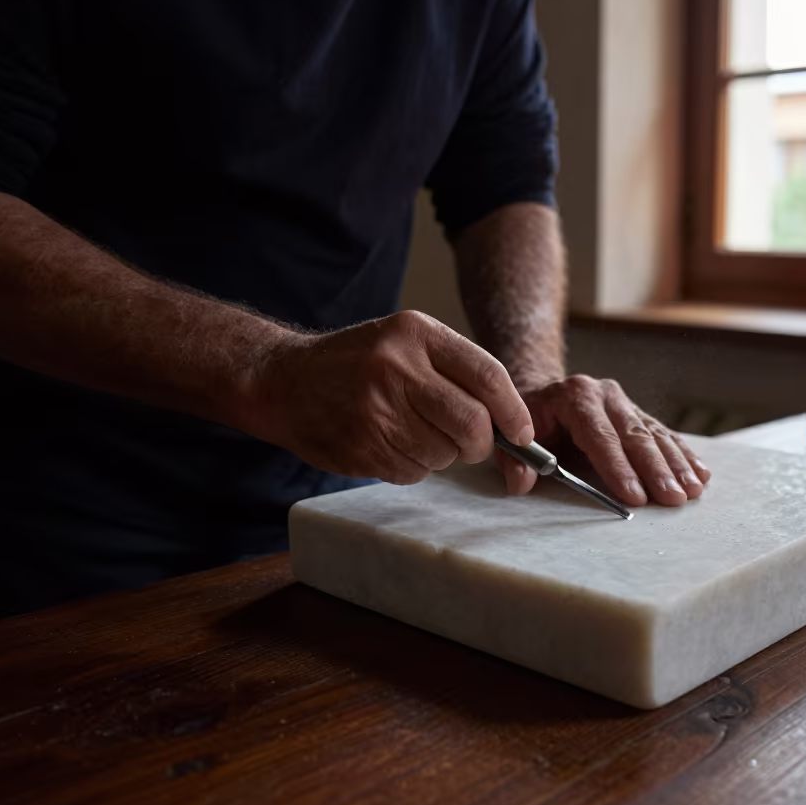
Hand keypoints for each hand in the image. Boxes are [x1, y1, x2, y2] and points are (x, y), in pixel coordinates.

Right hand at [242, 310, 533, 483]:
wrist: (282, 381)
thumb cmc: (356, 363)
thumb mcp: (403, 342)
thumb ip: (454, 370)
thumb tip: (510, 421)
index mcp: (415, 333)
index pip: (487, 376)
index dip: (514, 411)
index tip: (523, 433)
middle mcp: (396, 367)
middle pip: (472, 423)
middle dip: (481, 444)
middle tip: (473, 445)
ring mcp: (376, 409)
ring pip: (444, 454)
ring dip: (442, 456)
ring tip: (414, 435)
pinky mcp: (361, 446)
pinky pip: (413, 472)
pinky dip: (413, 466)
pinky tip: (389, 444)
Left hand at [496, 375, 710, 506]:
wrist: (543, 394)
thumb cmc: (528, 422)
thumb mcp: (511, 437)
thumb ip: (514, 460)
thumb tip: (522, 483)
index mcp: (573, 396)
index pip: (598, 434)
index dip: (618, 467)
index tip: (634, 496)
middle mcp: (605, 394)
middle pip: (634, 435)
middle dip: (656, 470)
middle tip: (673, 498)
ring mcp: (625, 402)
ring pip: (655, 435)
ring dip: (677, 465)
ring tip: (693, 491)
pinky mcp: (639, 414)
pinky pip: (665, 435)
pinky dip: (684, 455)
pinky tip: (701, 474)